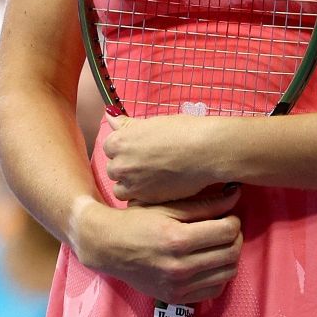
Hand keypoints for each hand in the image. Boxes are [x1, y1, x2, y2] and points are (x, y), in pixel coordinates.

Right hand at [69, 189, 242, 305]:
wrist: (108, 248)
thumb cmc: (137, 221)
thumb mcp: (168, 206)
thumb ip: (205, 203)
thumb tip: (235, 194)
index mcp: (177, 239)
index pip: (227, 231)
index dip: (234, 220)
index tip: (228, 216)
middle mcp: (179, 267)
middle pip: (231, 253)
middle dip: (235, 237)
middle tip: (226, 229)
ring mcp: (178, 286)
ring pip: (227, 273)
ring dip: (230, 257)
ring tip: (219, 245)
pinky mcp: (176, 298)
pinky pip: (214, 290)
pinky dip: (219, 276)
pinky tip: (210, 262)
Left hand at [102, 114, 230, 204]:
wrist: (206, 151)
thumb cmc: (183, 131)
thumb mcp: (151, 123)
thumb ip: (126, 124)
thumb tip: (109, 116)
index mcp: (118, 142)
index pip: (109, 148)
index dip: (125, 148)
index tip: (139, 149)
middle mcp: (120, 164)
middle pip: (113, 169)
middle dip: (127, 167)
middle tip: (148, 162)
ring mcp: (132, 184)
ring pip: (120, 188)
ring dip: (131, 185)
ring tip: (151, 177)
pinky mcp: (147, 199)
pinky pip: (134, 201)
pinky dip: (143, 196)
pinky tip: (157, 186)